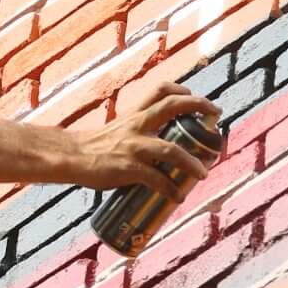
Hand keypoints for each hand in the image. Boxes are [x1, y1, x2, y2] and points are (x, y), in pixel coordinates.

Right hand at [71, 77, 223, 193]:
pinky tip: (177, 197)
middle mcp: (137, 125)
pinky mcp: (128, 168)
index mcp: (134, 114)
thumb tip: (162, 152)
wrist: (70, 157)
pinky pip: (156, 179)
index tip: (199, 99)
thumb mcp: (119, 131)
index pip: (161, 90)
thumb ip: (139, 135)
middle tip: (217, 117)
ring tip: (203, 173)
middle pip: (172, 106)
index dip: (184, 90)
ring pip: (171, 150)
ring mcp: (134, 147)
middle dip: (199, 107)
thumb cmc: (94, 147)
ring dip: (191, 162)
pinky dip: (170, 189)